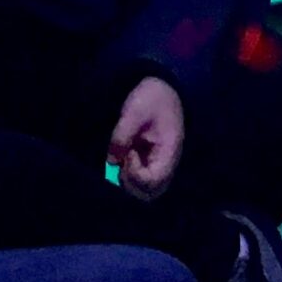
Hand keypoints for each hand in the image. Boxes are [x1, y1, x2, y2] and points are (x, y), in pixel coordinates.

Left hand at [109, 76, 184, 200]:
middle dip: (131, 183)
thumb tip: (111, 161)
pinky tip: (124, 158)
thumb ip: (122, 135)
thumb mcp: (134, 111)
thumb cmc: (151, 98)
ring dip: (130, 182)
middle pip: (151, 193)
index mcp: (169, 150)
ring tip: (123, 160)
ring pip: (146, 191)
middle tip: (122, 161)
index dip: (136, 174)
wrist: (161, 88)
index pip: (154, 180)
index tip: (129, 153)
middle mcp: (167, 163)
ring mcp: (159, 165)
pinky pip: (141, 182)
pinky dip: (129, 177)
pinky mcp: (150, 163)